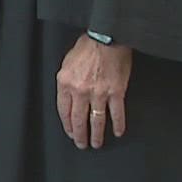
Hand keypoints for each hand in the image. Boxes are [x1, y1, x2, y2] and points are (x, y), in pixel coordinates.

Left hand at [56, 33, 132, 148]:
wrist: (107, 38)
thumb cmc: (87, 47)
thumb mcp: (67, 63)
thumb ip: (67, 82)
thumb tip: (69, 97)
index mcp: (66, 83)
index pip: (63, 111)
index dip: (67, 125)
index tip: (70, 132)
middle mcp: (80, 91)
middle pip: (78, 119)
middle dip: (79, 135)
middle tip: (81, 144)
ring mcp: (99, 93)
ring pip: (96, 121)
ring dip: (96, 134)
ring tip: (96, 143)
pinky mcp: (116, 92)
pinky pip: (116, 113)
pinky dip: (118, 124)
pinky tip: (118, 132)